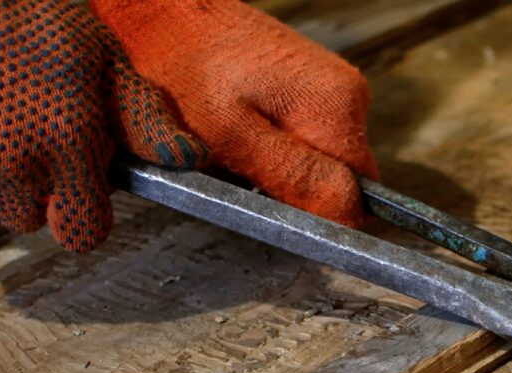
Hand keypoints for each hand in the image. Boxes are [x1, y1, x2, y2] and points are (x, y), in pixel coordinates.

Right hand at [0, 0, 206, 251]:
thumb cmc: (45, 25)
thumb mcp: (108, 64)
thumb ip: (145, 120)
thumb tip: (190, 159)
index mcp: (69, 144)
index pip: (82, 233)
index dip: (86, 216)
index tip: (84, 191)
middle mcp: (15, 159)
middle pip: (30, 219)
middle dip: (38, 194)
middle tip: (42, 146)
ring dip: (0, 180)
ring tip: (11, 131)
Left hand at [89, 0, 378, 227]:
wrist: (155, 13)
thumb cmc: (179, 69)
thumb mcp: (232, 137)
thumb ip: (296, 176)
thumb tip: (352, 214)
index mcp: (338, 108)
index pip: (356, 196)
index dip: (312, 209)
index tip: (264, 190)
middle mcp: (348, 94)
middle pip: (336, 178)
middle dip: (288, 185)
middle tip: (236, 161)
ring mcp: (331, 86)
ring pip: (316, 161)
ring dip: (274, 166)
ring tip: (229, 137)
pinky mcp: (311, 84)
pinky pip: (301, 137)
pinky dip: (266, 142)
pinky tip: (234, 124)